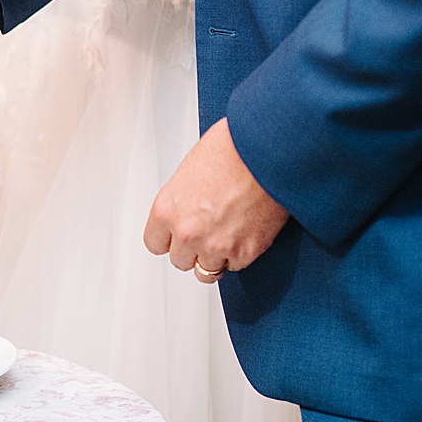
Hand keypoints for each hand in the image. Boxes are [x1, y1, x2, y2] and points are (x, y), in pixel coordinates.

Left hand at [144, 118, 288, 280]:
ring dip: (214, 257)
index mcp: (167, 209)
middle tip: (205, 233)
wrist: (266, 154)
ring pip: (207, 271)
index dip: (169, 239)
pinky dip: (240, 255)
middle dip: (192, 249)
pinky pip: (236, 266)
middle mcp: (188, 232)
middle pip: (180, 261)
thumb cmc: (232, 150)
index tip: (176, 237)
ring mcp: (216, 246)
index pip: (155, 244)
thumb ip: (182, 200)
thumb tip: (186, 211)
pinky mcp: (246, 252)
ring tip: (225, 237)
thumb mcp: (190, 171)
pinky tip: (244, 233)